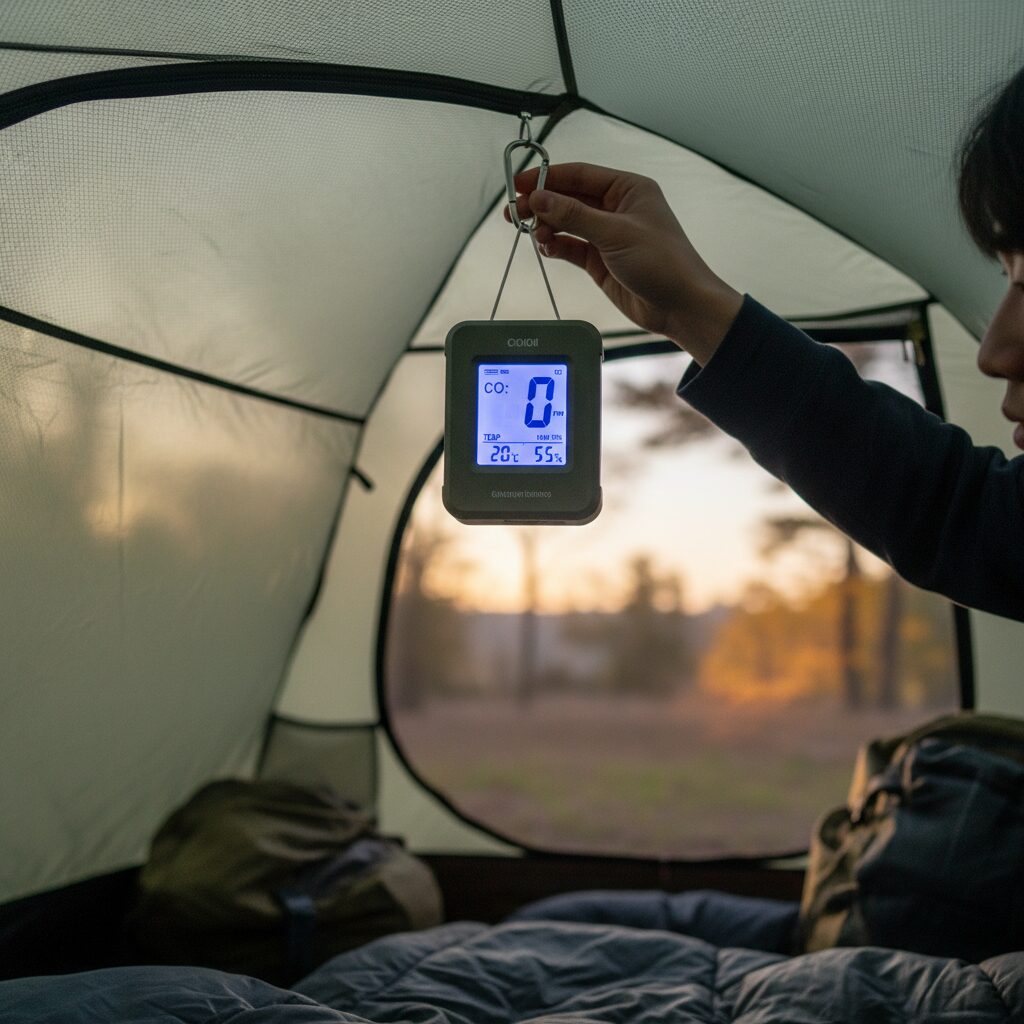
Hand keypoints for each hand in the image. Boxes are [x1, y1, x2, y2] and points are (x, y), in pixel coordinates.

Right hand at [504, 162, 742, 363]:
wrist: (680, 306)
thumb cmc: (663, 262)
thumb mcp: (615, 233)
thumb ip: (574, 216)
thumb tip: (540, 199)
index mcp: (628, 189)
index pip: (579, 175)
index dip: (547, 178)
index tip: (520, 184)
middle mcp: (616, 208)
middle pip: (568, 198)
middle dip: (541, 204)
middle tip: (515, 212)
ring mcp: (607, 235)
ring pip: (566, 223)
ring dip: (546, 226)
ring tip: (529, 232)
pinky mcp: (600, 260)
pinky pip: (571, 247)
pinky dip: (556, 246)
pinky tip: (545, 247)